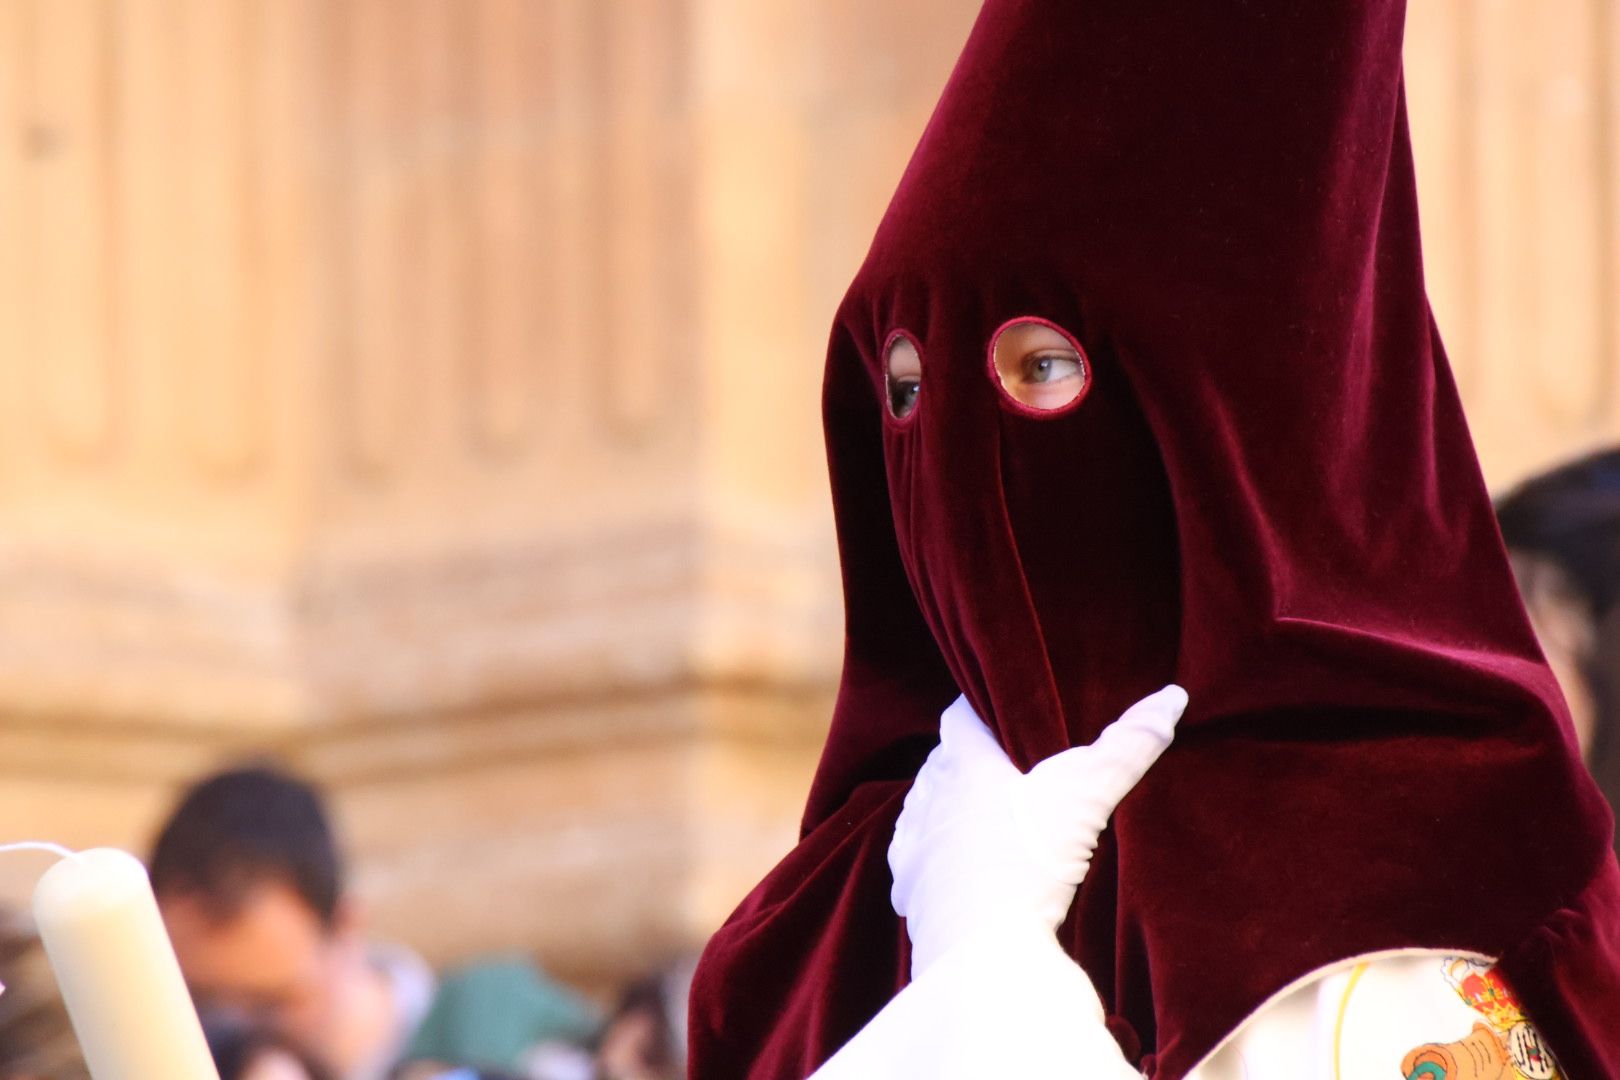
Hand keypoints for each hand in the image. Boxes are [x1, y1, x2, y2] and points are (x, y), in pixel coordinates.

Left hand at [888, 685, 1186, 979]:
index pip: (959, 717)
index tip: (995, 709)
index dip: (976, 709)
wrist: (985, 948)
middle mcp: (929, 798)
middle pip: (941, 763)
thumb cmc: (1031, 862)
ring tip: (975, 811)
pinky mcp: (909, 890)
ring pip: (922, 808)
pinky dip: (930, 856)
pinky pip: (912, 860)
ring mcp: (912, 846)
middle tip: (999, 763)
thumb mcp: (1087, 798)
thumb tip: (1170, 698)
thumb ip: (1126, 747)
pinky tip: (951, 863)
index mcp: (964, 765)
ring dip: (944, 806)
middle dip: (964, 759)